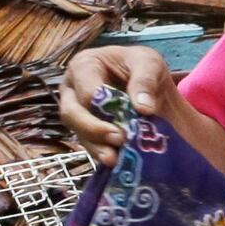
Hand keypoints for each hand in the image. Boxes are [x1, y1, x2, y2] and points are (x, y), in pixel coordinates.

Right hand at [59, 44, 175, 166]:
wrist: (152, 86)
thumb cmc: (143, 67)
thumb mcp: (149, 63)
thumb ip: (145, 80)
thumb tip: (143, 107)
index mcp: (84, 66)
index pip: (85, 89)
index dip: (101, 107)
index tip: (123, 119)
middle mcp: (73, 91)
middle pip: (72, 114)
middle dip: (94, 129)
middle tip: (119, 139)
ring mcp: (78, 114)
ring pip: (79, 134)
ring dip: (98, 148)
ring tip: (116, 158)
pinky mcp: (89, 134)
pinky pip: (91, 147)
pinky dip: (104, 154)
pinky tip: (119, 162)